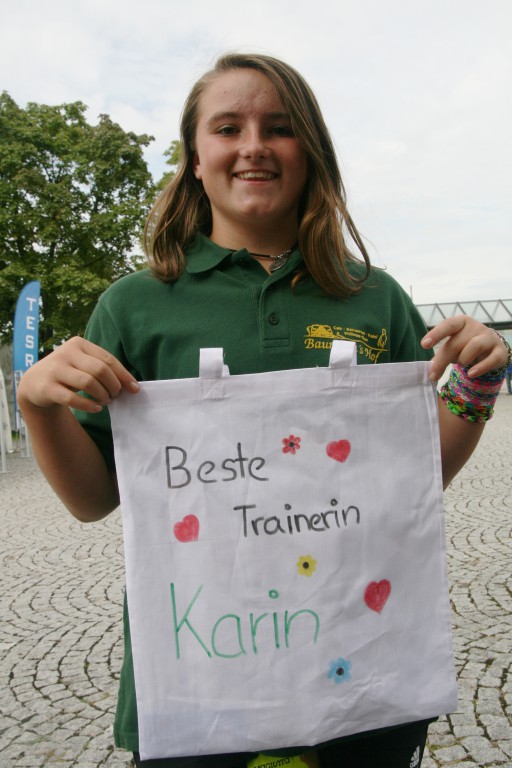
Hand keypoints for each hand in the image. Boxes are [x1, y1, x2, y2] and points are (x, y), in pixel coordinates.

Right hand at [17, 336, 138, 413]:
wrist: (35, 382)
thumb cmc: (68, 372)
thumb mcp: (83, 364)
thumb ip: (104, 370)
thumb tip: (133, 386)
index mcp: (79, 344)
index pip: (108, 359)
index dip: (124, 375)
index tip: (134, 389)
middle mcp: (66, 353)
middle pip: (100, 370)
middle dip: (113, 385)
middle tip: (115, 396)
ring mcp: (55, 369)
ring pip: (88, 382)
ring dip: (102, 395)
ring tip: (106, 401)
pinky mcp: (47, 387)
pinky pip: (72, 398)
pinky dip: (88, 405)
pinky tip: (96, 408)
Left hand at [421, 315, 507, 382]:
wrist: (492, 349)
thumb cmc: (466, 346)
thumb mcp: (453, 346)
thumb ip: (442, 353)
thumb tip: (430, 367)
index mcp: (461, 322)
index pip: (448, 325)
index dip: (436, 334)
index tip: (424, 344)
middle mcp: (476, 327)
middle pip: (456, 343)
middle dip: (442, 361)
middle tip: (433, 375)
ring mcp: (489, 338)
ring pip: (474, 346)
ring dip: (463, 359)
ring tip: (461, 365)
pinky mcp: (500, 352)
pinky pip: (491, 359)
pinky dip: (480, 368)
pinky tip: (471, 374)